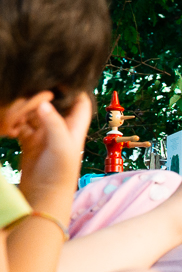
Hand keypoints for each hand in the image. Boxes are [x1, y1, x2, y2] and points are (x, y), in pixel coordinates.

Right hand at [17, 93, 91, 209]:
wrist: (44, 195)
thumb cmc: (59, 173)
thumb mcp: (60, 147)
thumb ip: (53, 124)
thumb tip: (42, 102)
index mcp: (74, 127)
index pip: (81, 102)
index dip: (75, 89)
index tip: (60, 75)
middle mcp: (61, 129)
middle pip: (54, 104)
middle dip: (42, 96)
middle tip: (27, 90)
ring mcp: (44, 135)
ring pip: (35, 113)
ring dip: (26, 109)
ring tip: (16, 107)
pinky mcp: (30, 142)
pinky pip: (22, 125)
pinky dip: (16, 122)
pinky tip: (11, 126)